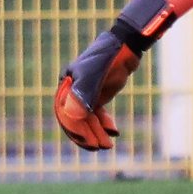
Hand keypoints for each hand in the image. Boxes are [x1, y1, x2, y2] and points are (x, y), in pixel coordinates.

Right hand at [54, 0, 177, 150]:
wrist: (126, 46)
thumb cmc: (108, 57)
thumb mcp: (95, 75)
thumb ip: (83, 94)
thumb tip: (72, 116)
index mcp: (66, 86)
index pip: (66, 114)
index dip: (76, 130)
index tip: (89, 142)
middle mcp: (72, 91)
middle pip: (76, 119)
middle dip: (87, 135)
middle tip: (100, 148)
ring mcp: (85, 94)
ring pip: (87, 119)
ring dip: (96, 133)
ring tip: (107, 145)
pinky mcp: (97, 95)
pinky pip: (97, 114)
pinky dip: (104, 124)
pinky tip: (114, 132)